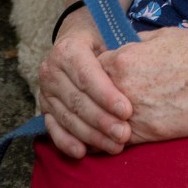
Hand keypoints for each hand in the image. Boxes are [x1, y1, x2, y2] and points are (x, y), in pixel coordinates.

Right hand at [35, 11, 134, 158]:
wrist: (76, 38)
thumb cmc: (101, 39)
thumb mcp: (110, 35)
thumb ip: (121, 52)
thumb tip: (143, 65)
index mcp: (68, 49)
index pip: (87, 76)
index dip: (106, 95)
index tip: (127, 111)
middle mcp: (51, 70)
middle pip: (78, 100)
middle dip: (102, 121)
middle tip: (124, 134)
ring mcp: (45, 90)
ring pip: (67, 117)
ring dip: (91, 135)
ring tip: (115, 146)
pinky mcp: (44, 107)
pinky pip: (53, 128)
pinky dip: (66, 142)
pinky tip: (83, 152)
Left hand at [100, 26, 187, 144]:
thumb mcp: (161, 36)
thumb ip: (134, 44)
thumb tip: (122, 49)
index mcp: (123, 59)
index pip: (88, 72)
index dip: (92, 76)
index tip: (97, 81)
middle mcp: (122, 88)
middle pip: (90, 100)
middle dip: (91, 102)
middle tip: (94, 106)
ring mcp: (135, 114)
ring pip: (100, 125)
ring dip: (99, 125)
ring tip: (101, 125)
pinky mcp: (150, 134)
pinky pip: (119, 142)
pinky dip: (114, 140)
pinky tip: (116, 137)